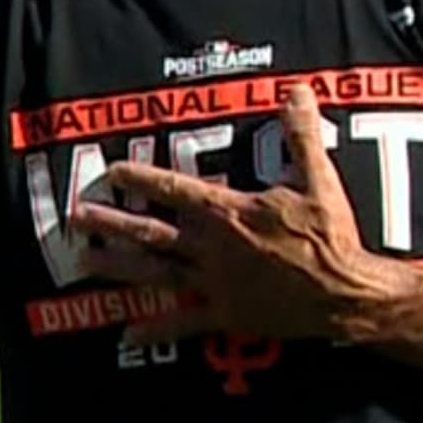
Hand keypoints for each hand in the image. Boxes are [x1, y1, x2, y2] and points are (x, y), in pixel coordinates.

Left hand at [67, 83, 408, 347]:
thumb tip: (296, 90)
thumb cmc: (332, 236)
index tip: (112, 172)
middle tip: (76, 218)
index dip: (141, 177)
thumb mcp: (319, 178)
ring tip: (85, 261)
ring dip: (119, 266)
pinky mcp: (228, 315)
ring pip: (157, 272)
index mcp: (230, 213)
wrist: (346, 295)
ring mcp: (216, 284)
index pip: (175, 189)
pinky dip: (156, 328)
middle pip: (152, 232)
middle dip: (112, 223)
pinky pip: (185, 322)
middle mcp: (213, 248)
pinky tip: (127, 332)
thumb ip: (300, 134)